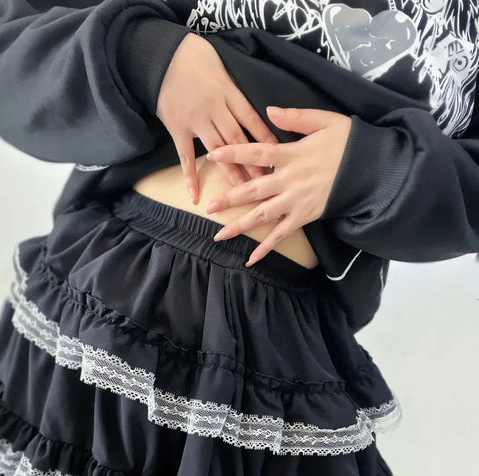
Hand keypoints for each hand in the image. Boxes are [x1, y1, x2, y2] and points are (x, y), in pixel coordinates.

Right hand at [156, 32, 278, 203]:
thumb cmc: (193, 55)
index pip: (251, 119)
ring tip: (243, 190)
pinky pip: (185, 156)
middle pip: (238, 139)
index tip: (277, 155)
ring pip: (218, 150)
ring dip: (231, 172)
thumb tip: (252, 102)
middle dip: (253, 161)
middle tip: (267, 180)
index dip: (265, 138)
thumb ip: (234, 87)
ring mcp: (195, 120)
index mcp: (228, 92)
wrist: (160, 54)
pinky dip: (190, 176)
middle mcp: (214, 109)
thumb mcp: (221, 64)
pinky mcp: (177, 128)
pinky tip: (195, 195)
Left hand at [204, 107, 352, 265]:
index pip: (256, 152)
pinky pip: (282, 234)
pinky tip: (251, 259)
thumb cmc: (350, 143)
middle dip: (229, 199)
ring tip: (219, 236)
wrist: (372, 169)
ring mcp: (296, 201)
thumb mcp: (325, 121)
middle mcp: (289, 180)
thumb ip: (296, 118)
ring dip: (240, 226)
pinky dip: (266, 248)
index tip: (212, 155)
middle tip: (208, 207)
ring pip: (262, 215)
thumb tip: (269, 111)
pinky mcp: (305, 216)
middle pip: (253, 190)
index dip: (234, 153)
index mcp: (291, 154)